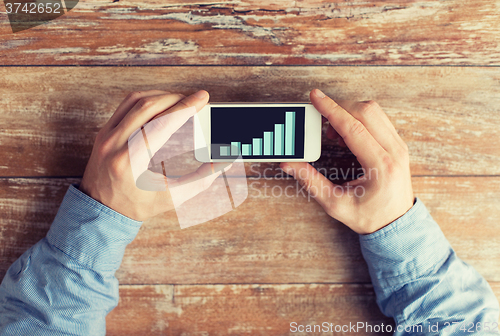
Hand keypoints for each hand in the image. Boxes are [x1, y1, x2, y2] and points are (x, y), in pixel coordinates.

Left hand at [79, 90, 227, 220]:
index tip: (202, 98)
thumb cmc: (134, 206)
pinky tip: (161, 103)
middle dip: (176, 98)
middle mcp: (114, 144)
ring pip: (135, 100)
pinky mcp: (104, 132)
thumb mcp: (171, 198)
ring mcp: (106, 135)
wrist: (99, 211)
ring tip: (181, 100)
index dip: (185, 108)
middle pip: (148, 106)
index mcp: (129, 161)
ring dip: (161, 95)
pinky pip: (126, 105)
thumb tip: (222, 162)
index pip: (161, 123)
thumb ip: (200, 180)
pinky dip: (147, 99)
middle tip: (196, 99)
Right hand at [280, 89, 413, 233]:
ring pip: (374, 111)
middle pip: (366, 111)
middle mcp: (394, 151)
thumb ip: (310, 182)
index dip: (331, 110)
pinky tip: (347, 135)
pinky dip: (359, 119)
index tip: (315, 97)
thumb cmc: (370, 217)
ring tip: (333, 133)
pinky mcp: (397, 144)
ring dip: (349, 113)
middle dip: (339, 108)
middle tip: (321, 122)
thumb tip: (289, 164)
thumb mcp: (335, 204)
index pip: (353, 127)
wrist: (397, 225)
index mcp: (380, 166)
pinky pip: (378, 119)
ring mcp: (399, 146)